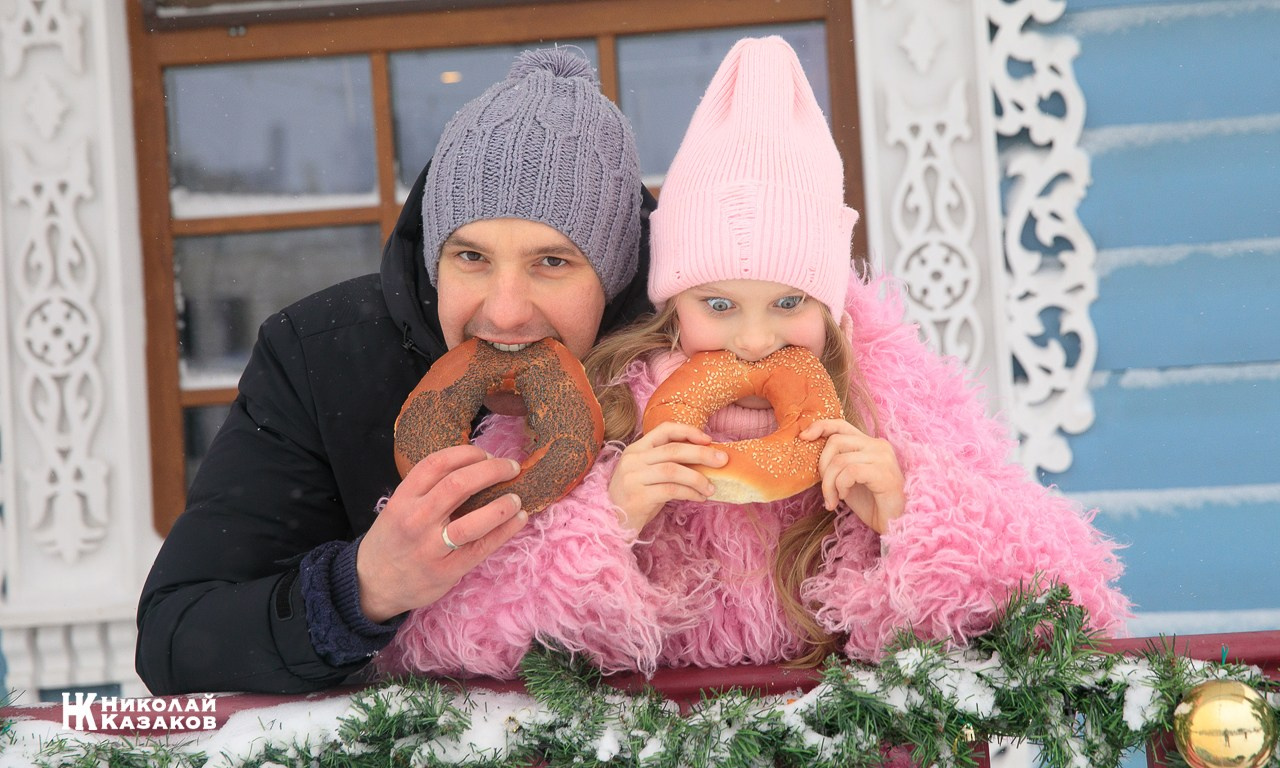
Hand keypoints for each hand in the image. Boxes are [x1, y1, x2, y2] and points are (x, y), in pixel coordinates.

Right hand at [356, 444, 527, 621]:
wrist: (370, 584)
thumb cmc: (393, 539)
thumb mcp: (399, 507)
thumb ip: (428, 490)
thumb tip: (475, 467)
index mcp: (403, 498)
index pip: (438, 463)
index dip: (468, 453)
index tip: (487, 453)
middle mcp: (416, 519)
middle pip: (459, 485)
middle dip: (492, 471)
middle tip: (511, 467)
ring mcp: (431, 547)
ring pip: (473, 521)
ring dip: (502, 505)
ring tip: (517, 498)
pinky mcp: (447, 571)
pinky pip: (482, 548)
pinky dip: (505, 531)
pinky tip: (518, 520)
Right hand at [608, 422, 726, 532]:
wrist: (613, 522)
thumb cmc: (637, 497)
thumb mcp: (648, 474)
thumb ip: (667, 463)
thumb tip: (705, 458)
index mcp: (636, 449)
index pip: (664, 430)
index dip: (688, 431)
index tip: (708, 439)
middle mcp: (633, 459)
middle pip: (673, 450)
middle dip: (702, 454)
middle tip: (723, 460)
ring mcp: (633, 477)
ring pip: (673, 470)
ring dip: (698, 478)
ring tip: (711, 488)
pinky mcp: (638, 497)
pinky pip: (671, 490)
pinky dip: (690, 493)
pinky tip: (700, 498)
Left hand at [800, 419, 904, 533]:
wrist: (894, 524)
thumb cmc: (870, 502)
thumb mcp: (847, 478)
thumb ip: (835, 462)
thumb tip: (808, 449)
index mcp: (869, 443)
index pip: (840, 424)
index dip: (820, 427)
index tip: (803, 438)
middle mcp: (878, 445)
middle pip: (835, 441)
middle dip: (822, 467)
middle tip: (825, 490)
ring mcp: (883, 457)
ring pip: (840, 460)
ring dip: (829, 484)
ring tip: (832, 499)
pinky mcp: (884, 473)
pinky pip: (850, 472)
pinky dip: (840, 486)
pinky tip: (844, 497)